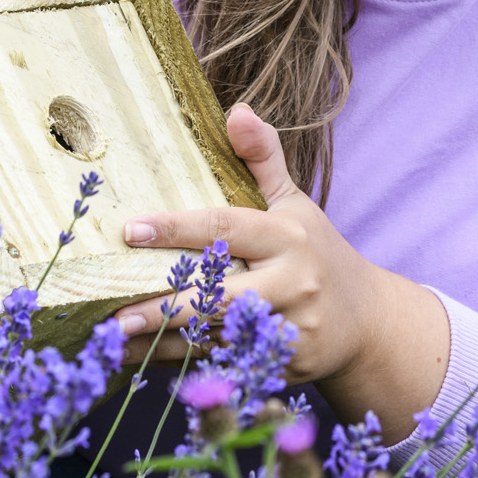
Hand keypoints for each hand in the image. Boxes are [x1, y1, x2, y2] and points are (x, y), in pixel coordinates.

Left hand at [115, 104, 448, 443]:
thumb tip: (236, 111)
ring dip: (161, 342)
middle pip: (218, 295)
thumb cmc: (317, 252)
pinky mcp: (286, 366)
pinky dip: (181, 364)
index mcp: (289, 236)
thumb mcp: (295, 203)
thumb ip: (263, 159)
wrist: (366, 321)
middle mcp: (292, 283)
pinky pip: (225, 364)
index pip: (226, 227)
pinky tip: (139, 360)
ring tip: (111, 340)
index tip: (131, 230)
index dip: (177, 228)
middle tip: (112, 312)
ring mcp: (291, 329)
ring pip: (216, 337)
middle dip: (163, 306)